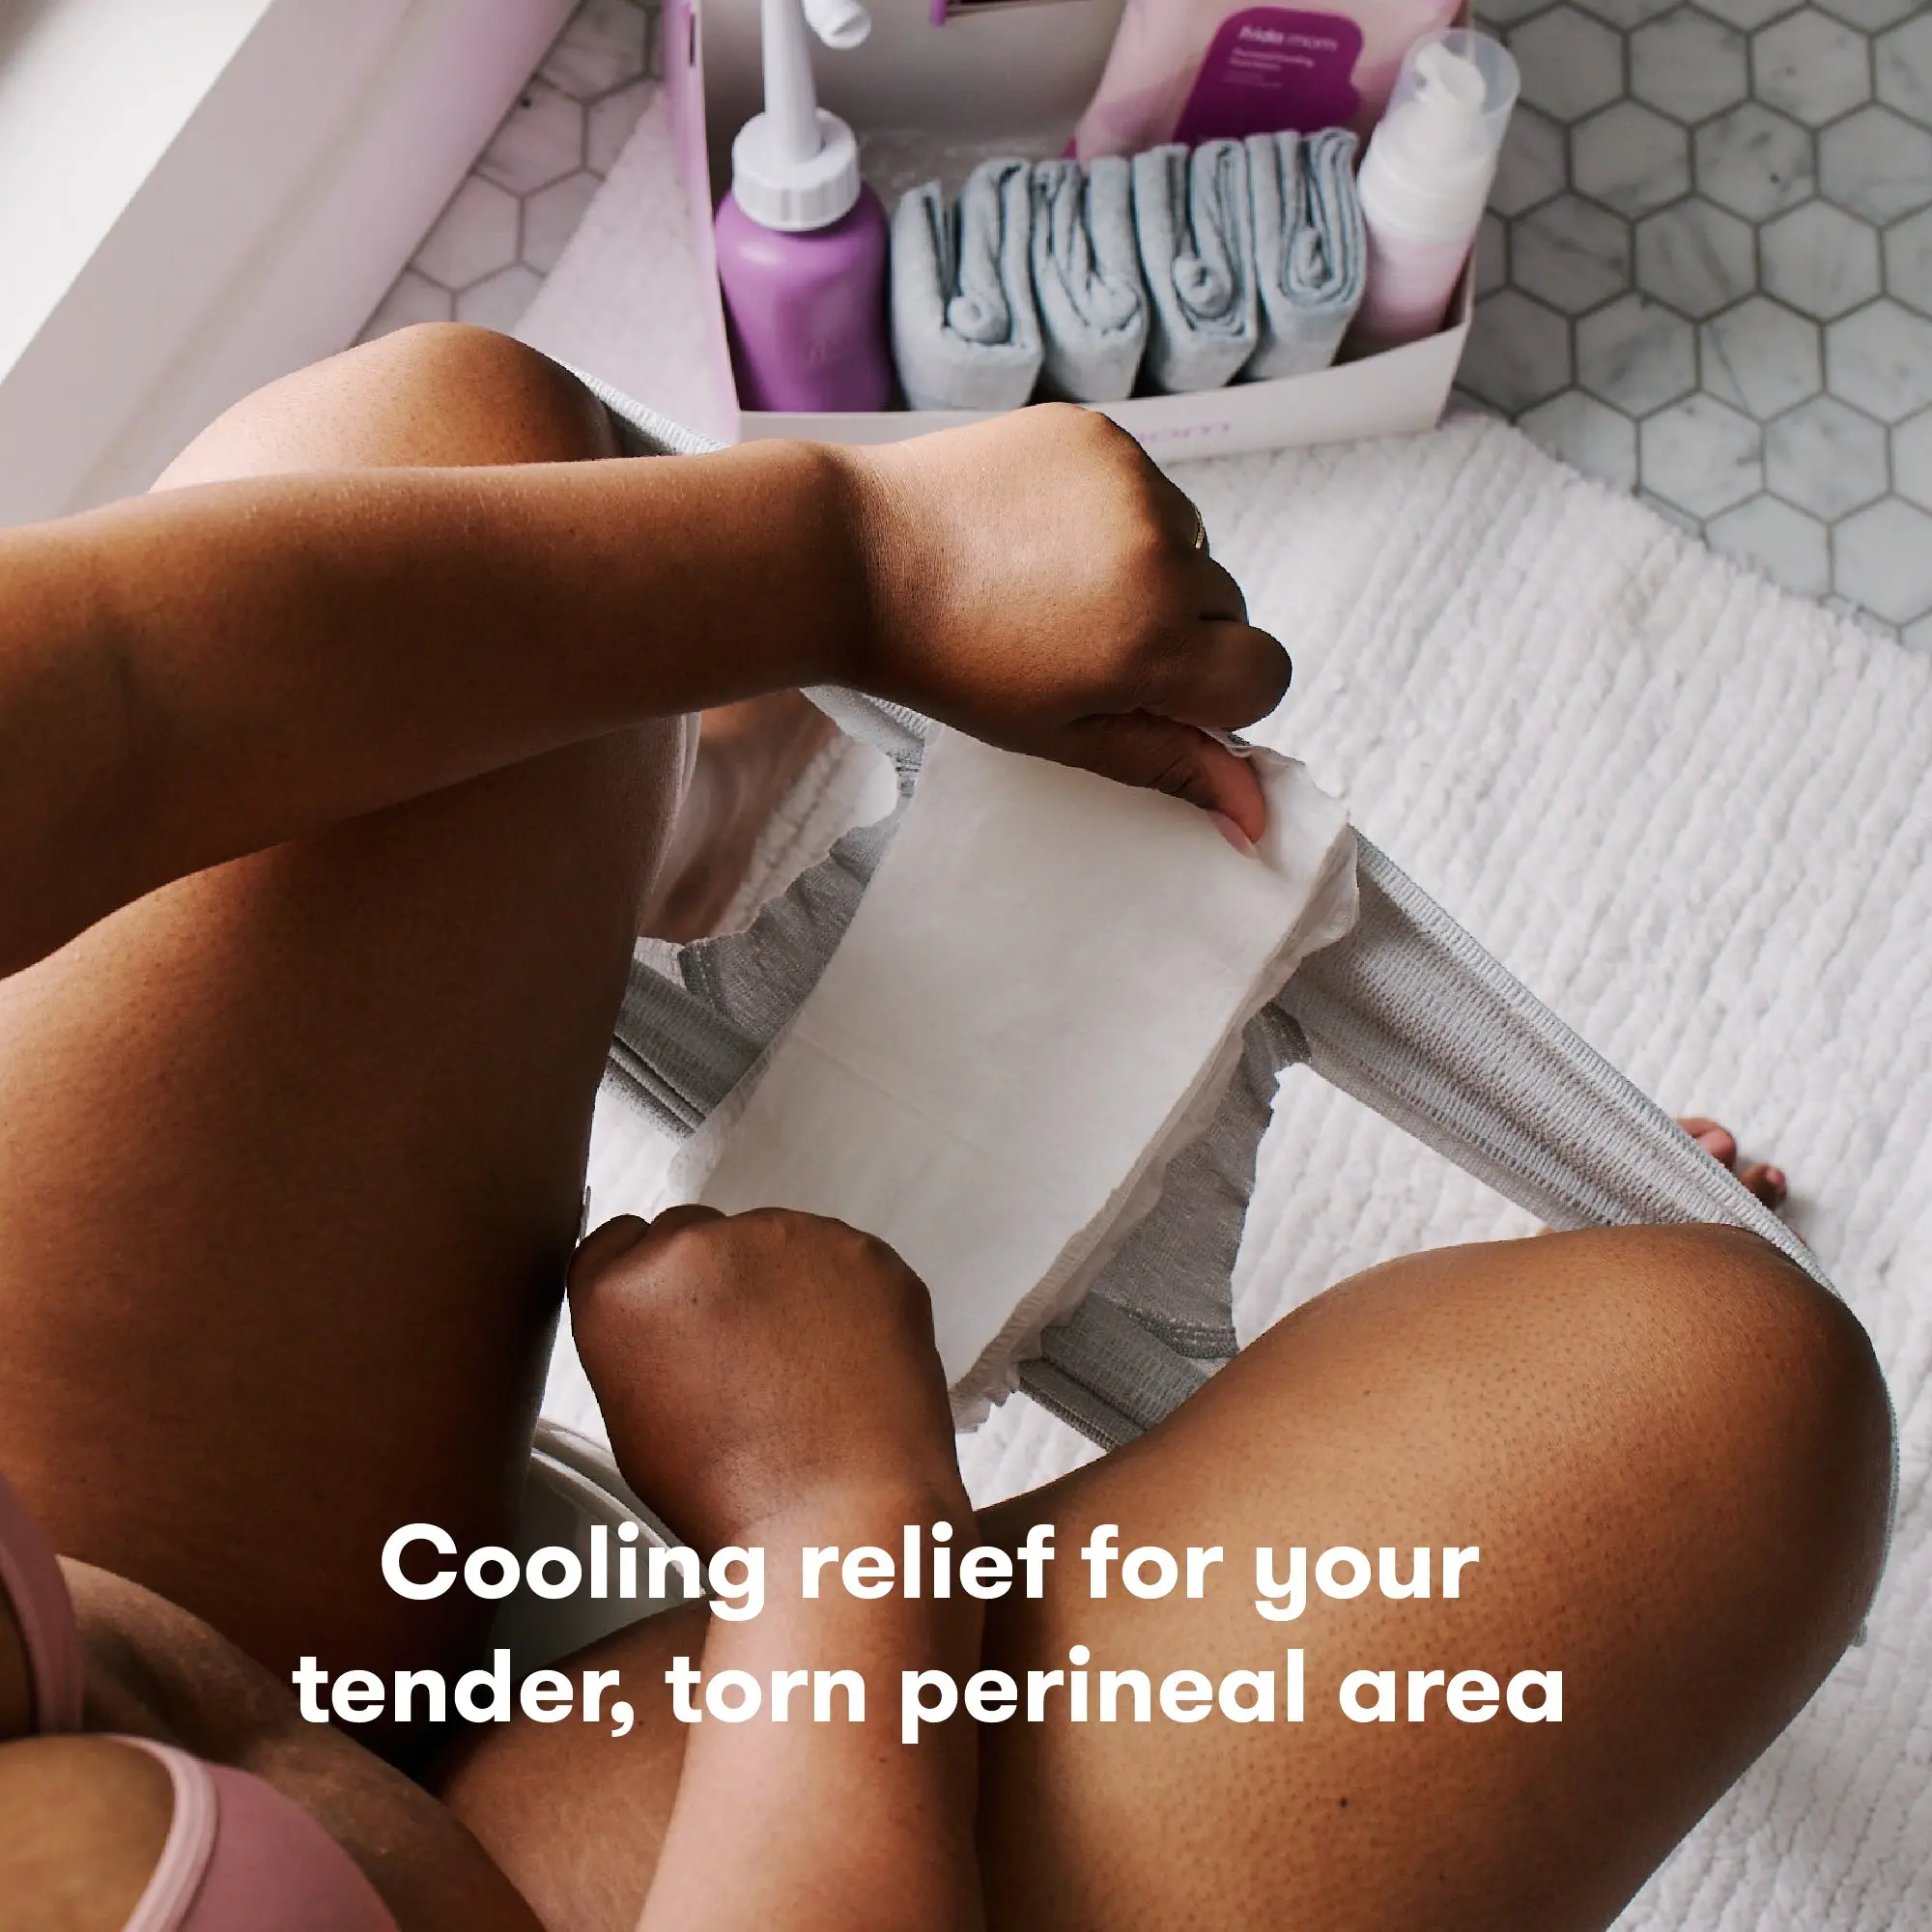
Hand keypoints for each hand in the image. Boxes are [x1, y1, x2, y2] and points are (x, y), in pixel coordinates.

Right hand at [568, 1206, 966, 1550]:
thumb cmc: (738, 1499)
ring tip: (806, 1372)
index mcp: (625, 1291)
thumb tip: (668, 1319)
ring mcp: (785, 1237)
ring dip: (783, 1286)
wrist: (840, 1517)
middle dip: (717, 1284)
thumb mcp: (636, 1423)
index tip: (676, 1304)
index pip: (619, 1243)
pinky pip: (842, 1261)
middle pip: (698, 1237)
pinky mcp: (860, 1248)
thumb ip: (639, 1341)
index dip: (649, 1278)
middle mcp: (698, 1246)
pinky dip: (846, 1298)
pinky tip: (847, 1361)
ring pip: (774, 1244)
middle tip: (749, 1356)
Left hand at [835, 405, 1290, 842]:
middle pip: (1230, 607)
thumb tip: (1255, 813)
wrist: (856, 558)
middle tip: (1084, 639)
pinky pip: (1147, 485)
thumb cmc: (950, 663)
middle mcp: (1159, 552)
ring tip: (1055, 582)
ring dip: (1150, 567)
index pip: (1266, 676)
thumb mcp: (1062, 733)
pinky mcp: (1101, 433)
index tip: (1159, 694)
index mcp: (1152, 642)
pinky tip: (1042, 533)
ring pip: (1191, 542)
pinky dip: (1113, 512)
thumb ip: (1169, 763)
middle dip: (1181, 631)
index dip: (1221, 698)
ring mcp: (1131, 481)